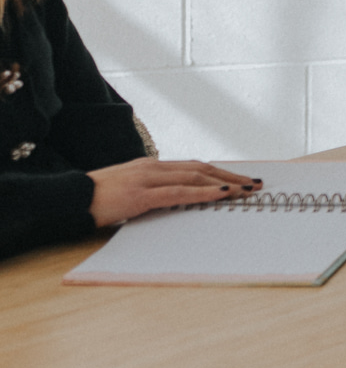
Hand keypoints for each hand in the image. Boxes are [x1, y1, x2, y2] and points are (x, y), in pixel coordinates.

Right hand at [87, 158, 262, 226]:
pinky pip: (179, 193)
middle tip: (255, 185)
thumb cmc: (96, 200)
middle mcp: (153, 167)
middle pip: (201, 168)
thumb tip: (175, 200)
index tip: (241, 180)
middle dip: (231, 176)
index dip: (219, 172)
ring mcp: (147, 178)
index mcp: (151, 166)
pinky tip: (222, 195)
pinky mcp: (141, 195)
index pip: (193, 166)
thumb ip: (152, 192)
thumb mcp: (129, 192)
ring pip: (195, 176)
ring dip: (225, 183)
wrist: (68, 200)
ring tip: (247, 191)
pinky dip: (204, 193)